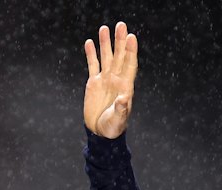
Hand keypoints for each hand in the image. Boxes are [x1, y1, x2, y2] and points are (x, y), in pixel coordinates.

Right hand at [84, 22, 137, 138]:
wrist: (100, 133)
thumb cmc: (112, 128)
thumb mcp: (118, 120)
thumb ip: (121, 109)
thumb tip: (124, 98)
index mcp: (125, 87)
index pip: (129, 65)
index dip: (131, 51)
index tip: (132, 37)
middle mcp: (116, 80)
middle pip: (119, 57)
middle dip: (120, 41)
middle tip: (121, 25)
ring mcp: (105, 80)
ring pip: (106, 57)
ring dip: (106, 43)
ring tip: (104, 28)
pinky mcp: (94, 83)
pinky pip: (93, 65)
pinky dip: (91, 54)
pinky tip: (90, 43)